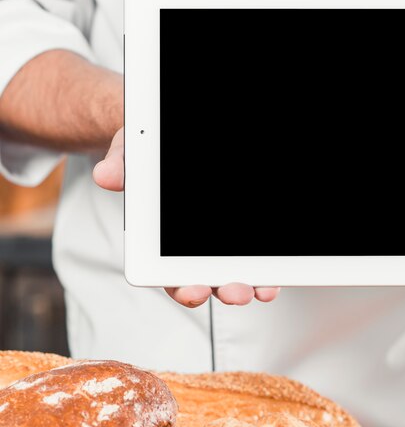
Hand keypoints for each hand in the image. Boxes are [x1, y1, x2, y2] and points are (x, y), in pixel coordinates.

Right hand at [93, 127, 279, 306]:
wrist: (164, 135)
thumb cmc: (149, 147)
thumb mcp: (133, 148)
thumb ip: (124, 166)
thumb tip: (106, 175)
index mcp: (159, 239)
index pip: (168, 273)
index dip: (182, 287)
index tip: (193, 290)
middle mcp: (190, 248)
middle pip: (208, 279)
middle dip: (223, 290)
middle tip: (236, 291)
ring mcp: (220, 243)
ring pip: (235, 271)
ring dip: (250, 283)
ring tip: (262, 288)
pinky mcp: (242, 234)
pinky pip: (255, 252)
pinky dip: (267, 264)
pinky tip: (277, 270)